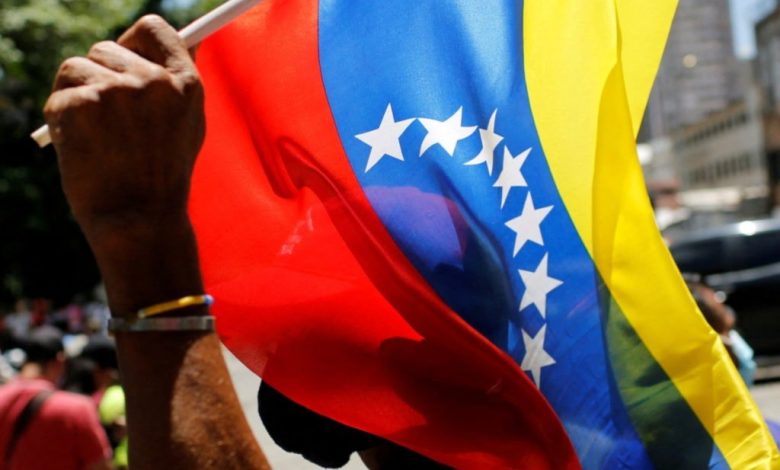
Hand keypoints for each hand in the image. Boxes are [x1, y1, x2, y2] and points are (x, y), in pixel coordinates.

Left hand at [44, 15, 204, 239]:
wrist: (139, 220)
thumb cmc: (162, 177)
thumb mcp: (188, 126)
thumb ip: (176, 85)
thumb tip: (174, 45)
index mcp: (185, 84)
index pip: (154, 29)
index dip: (133, 41)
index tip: (126, 59)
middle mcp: (153, 81)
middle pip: (106, 48)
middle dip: (99, 77)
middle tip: (106, 118)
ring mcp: (116, 91)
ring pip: (75, 68)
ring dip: (76, 95)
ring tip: (95, 135)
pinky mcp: (81, 104)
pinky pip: (59, 95)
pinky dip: (61, 120)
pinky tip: (83, 147)